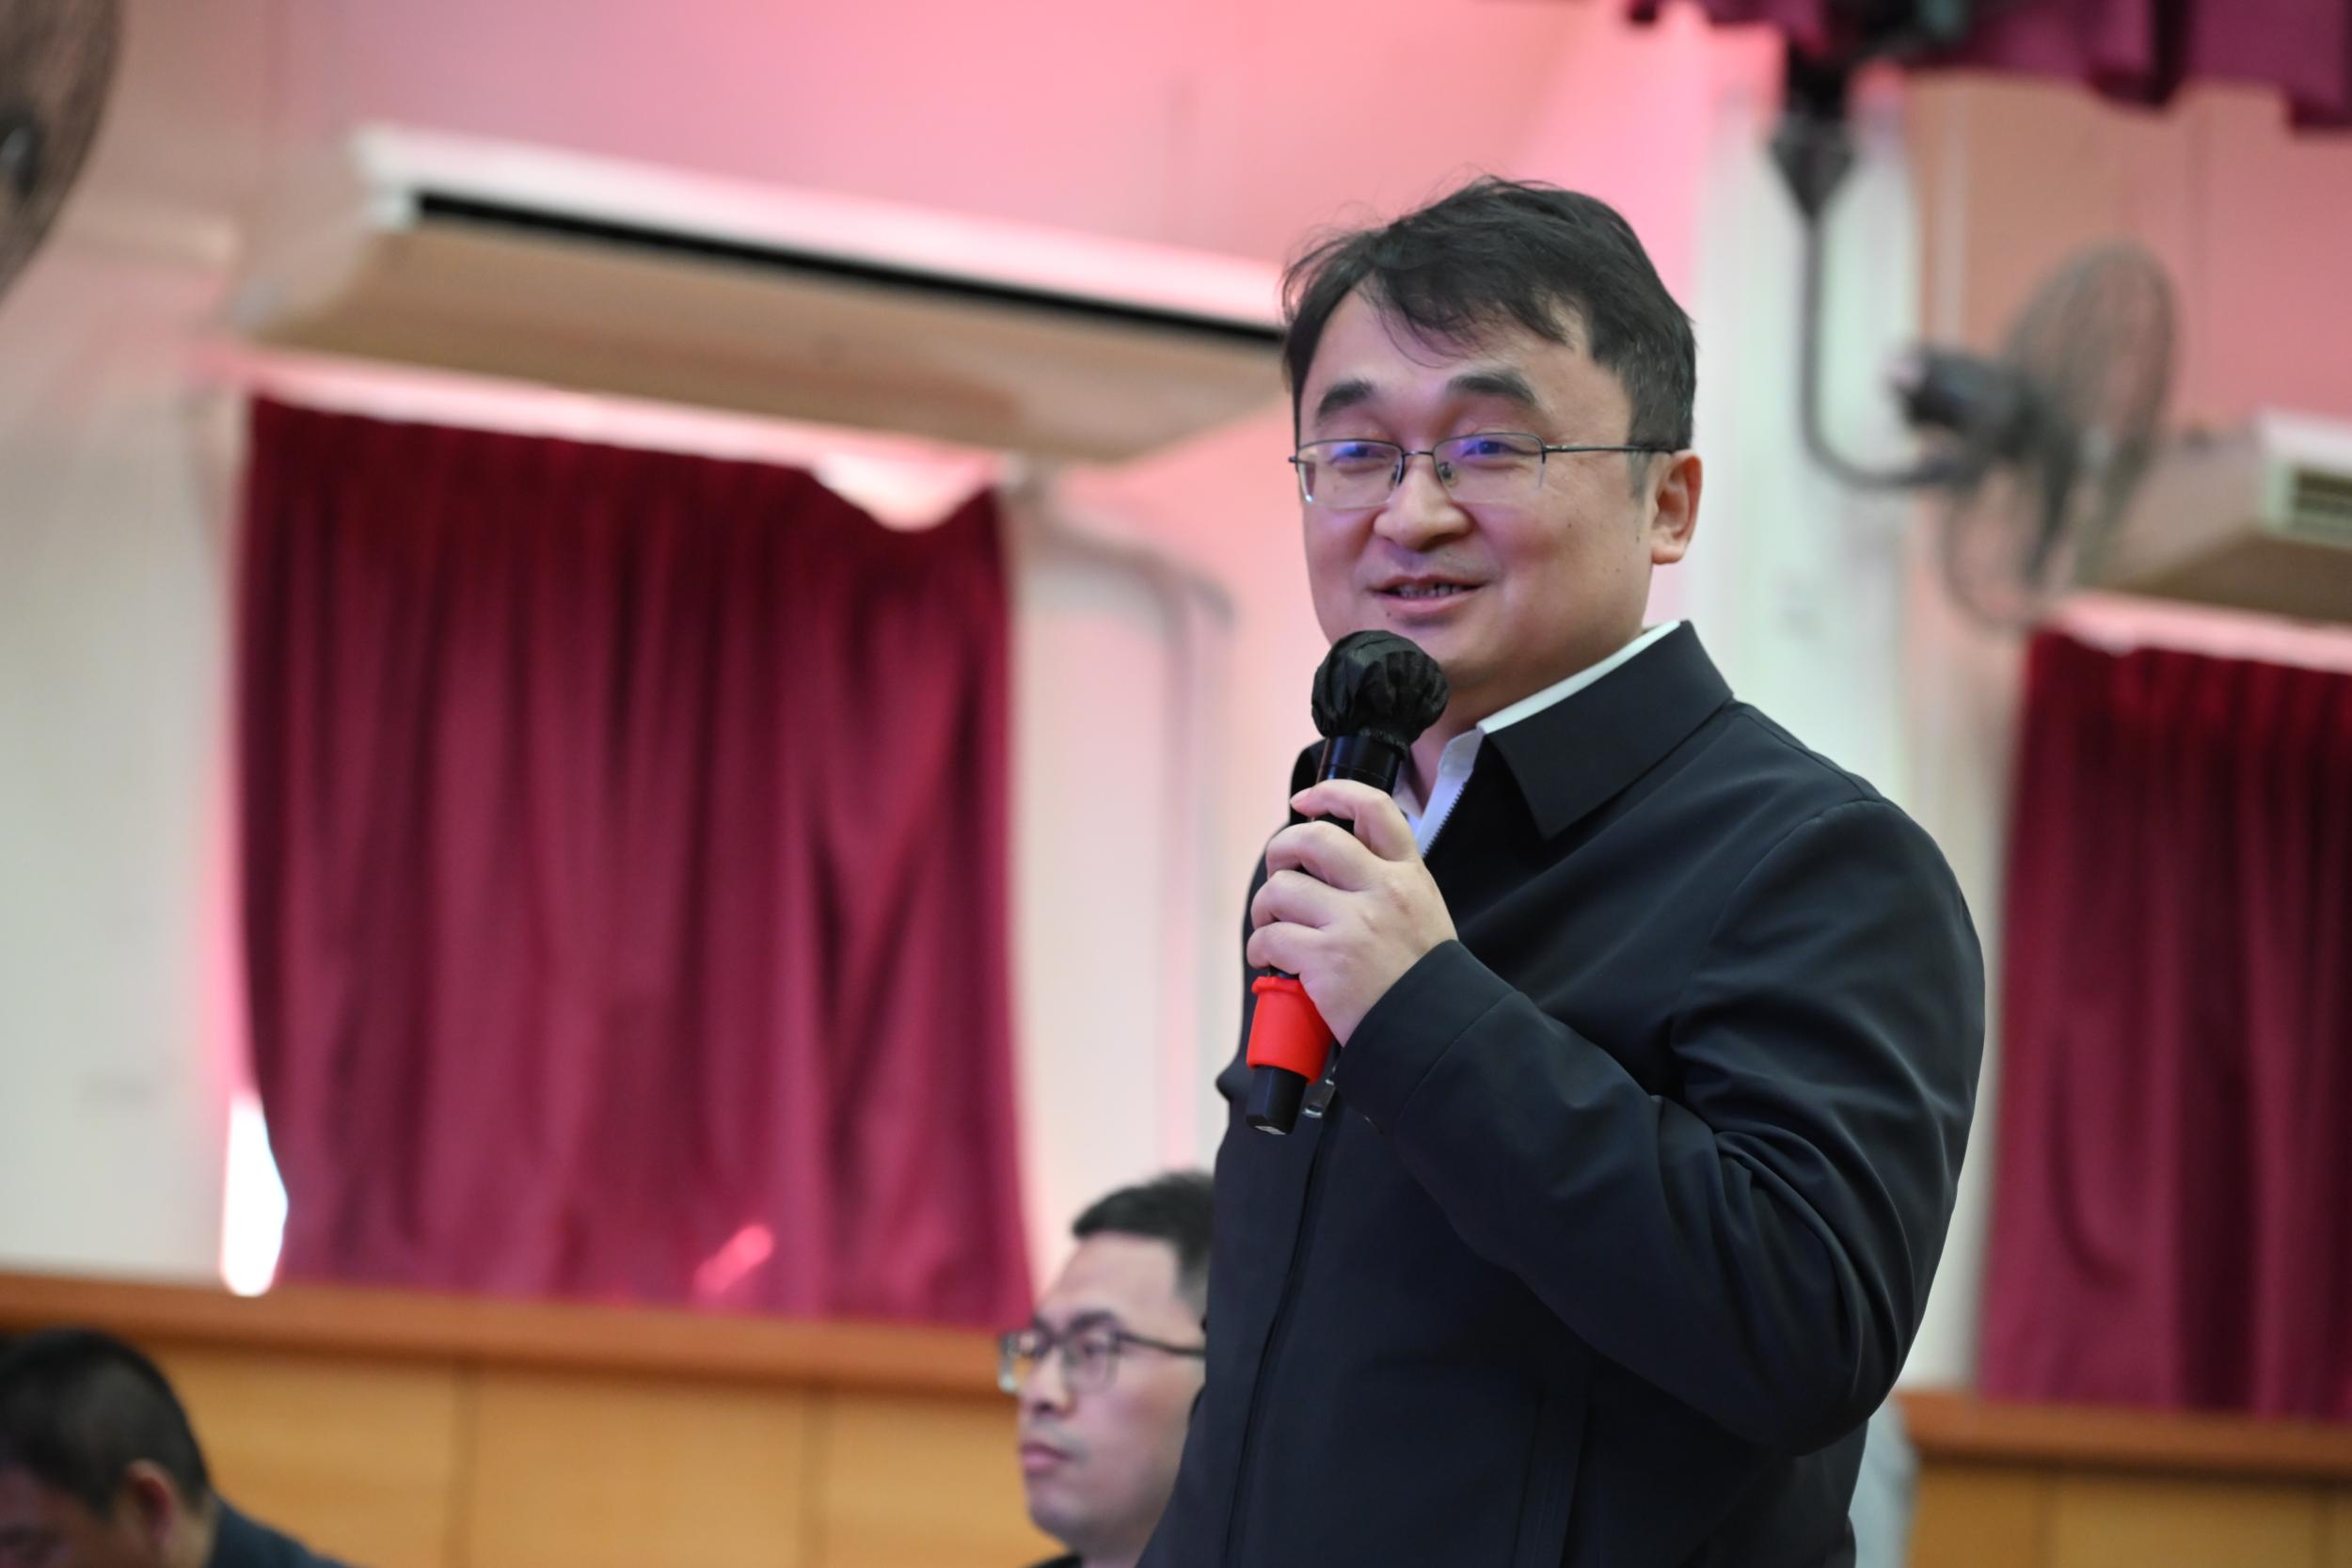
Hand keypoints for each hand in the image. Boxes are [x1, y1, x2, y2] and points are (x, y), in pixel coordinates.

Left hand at [1245, 778, 1456, 1043]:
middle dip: (1281, 850)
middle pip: (1313, 839)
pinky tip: (1270, 960)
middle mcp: (1382, 890)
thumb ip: (1387, 882)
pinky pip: (1271, 937)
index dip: (1331, 793)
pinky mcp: (1327, 960)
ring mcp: (1353, 924)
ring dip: (1264, 908)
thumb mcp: (1423, 912)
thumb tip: (1332, 864)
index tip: (1304, 800)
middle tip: (1279, 873)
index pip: (1373, 809)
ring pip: (1281, 888)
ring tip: (1270, 926)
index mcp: (1408, 875)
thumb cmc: (1423, 980)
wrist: (1437, 1032)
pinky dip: (1260, 949)